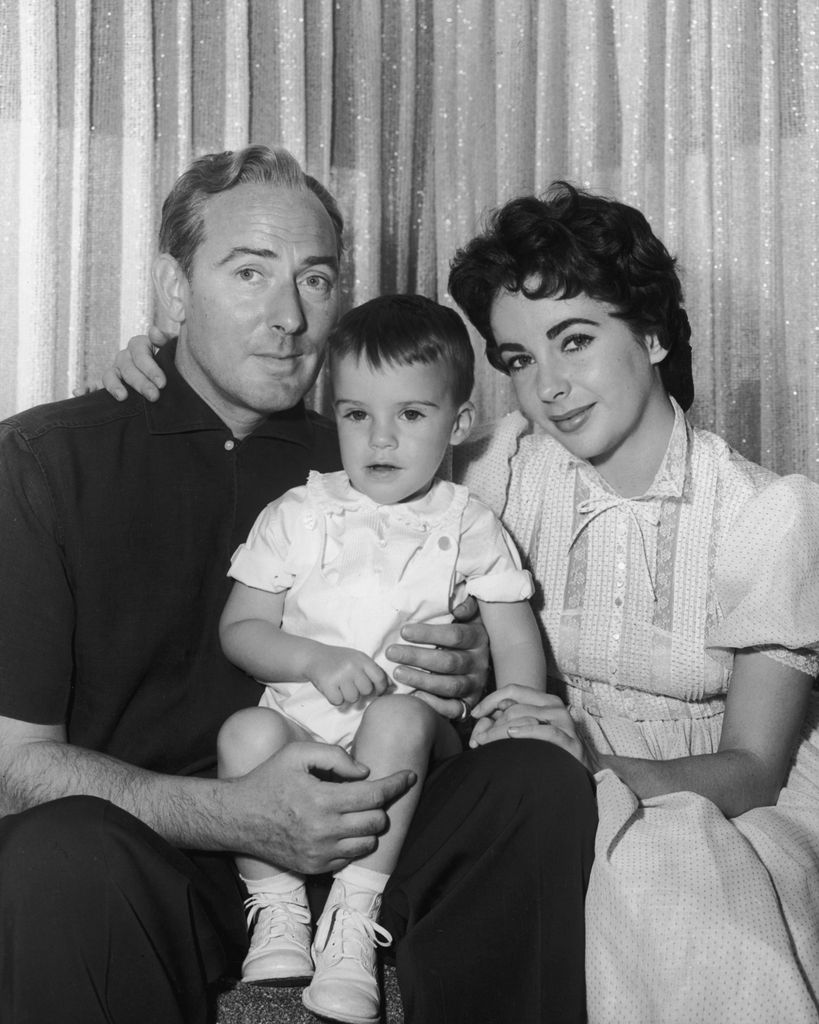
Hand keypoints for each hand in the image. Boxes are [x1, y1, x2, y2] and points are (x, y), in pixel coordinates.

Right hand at [101, 325, 172, 401]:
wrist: (167, 375)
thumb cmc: (170, 360)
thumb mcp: (171, 348)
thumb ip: (165, 339)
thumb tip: (154, 332)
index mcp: (141, 343)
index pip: (141, 353)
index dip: (151, 369)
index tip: (162, 383)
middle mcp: (127, 353)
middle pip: (129, 366)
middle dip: (142, 383)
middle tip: (154, 396)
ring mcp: (118, 365)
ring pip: (115, 373)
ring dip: (123, 386)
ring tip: (127, 397)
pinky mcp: (112, 377)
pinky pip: (107, 380)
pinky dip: (111, 387)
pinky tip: (121, 397)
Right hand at [226, 742, 415, 872]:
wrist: (237, 817)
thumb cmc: (268, 779)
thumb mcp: (297, 754)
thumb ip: (335, 757)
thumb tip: (364, 772)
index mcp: (323, 800)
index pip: (375, 795)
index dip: (396, 783)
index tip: (410, 775)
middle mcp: (324, 831)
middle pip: (377, 821)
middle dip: (381, 804)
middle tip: (371, 793)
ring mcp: (320, 853)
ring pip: (368, 843)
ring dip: (369, 825)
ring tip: (356, 810)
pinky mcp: (314, 868)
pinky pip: (349, 858)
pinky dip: (352, 843)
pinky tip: (341, 827)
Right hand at [307, 646, 388, 705]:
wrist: (314, 656)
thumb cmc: (341, 660)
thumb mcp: (359, 660)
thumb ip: (375, 672)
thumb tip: (392, 687)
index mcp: (362, 659)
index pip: (380, 678)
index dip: (380, 688)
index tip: (376, 691)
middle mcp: (352, 666)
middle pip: (366, 691)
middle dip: (360, 691)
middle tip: (350, 684)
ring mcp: (340, 675)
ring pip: (353, 698)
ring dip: (347, 696)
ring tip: (340, 686)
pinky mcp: (327, 684)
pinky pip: (338, 702)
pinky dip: (335, 699)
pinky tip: (332, 690)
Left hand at [386, 595, 488, 720]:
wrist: (477, 661)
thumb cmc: (463, 633)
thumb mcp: (469, 616)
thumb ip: (467, 607)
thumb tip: (458, 608)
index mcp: (478, 638)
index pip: (455, 635)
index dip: (429, 633)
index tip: (404, 631)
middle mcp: (479, 662)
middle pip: (448, 661)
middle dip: (417, 657)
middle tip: (392, 653)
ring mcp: (475, 684)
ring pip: (449, 685)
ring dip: (421, 680)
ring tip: (398, 672)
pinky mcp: (469, 703)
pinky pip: (454, 709)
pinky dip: (434, 704)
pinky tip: (414, 696)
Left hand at [470, 685, 598, 771]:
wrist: (575, 774)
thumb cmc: (546, 750)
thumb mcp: (524, 729)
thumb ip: (505, 720)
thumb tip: (483, 716)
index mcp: (544, 700)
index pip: (513, 690)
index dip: (491, 699)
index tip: (475, 714)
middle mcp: (555, 707)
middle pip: (514, 707)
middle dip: (491, 723)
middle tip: (478, 739)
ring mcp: (565, 723)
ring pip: (524, 717)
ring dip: (500, 731)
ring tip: (486, 742)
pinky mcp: (571, 741)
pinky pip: (546, 732)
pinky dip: (527, 732)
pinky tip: (513, 735)